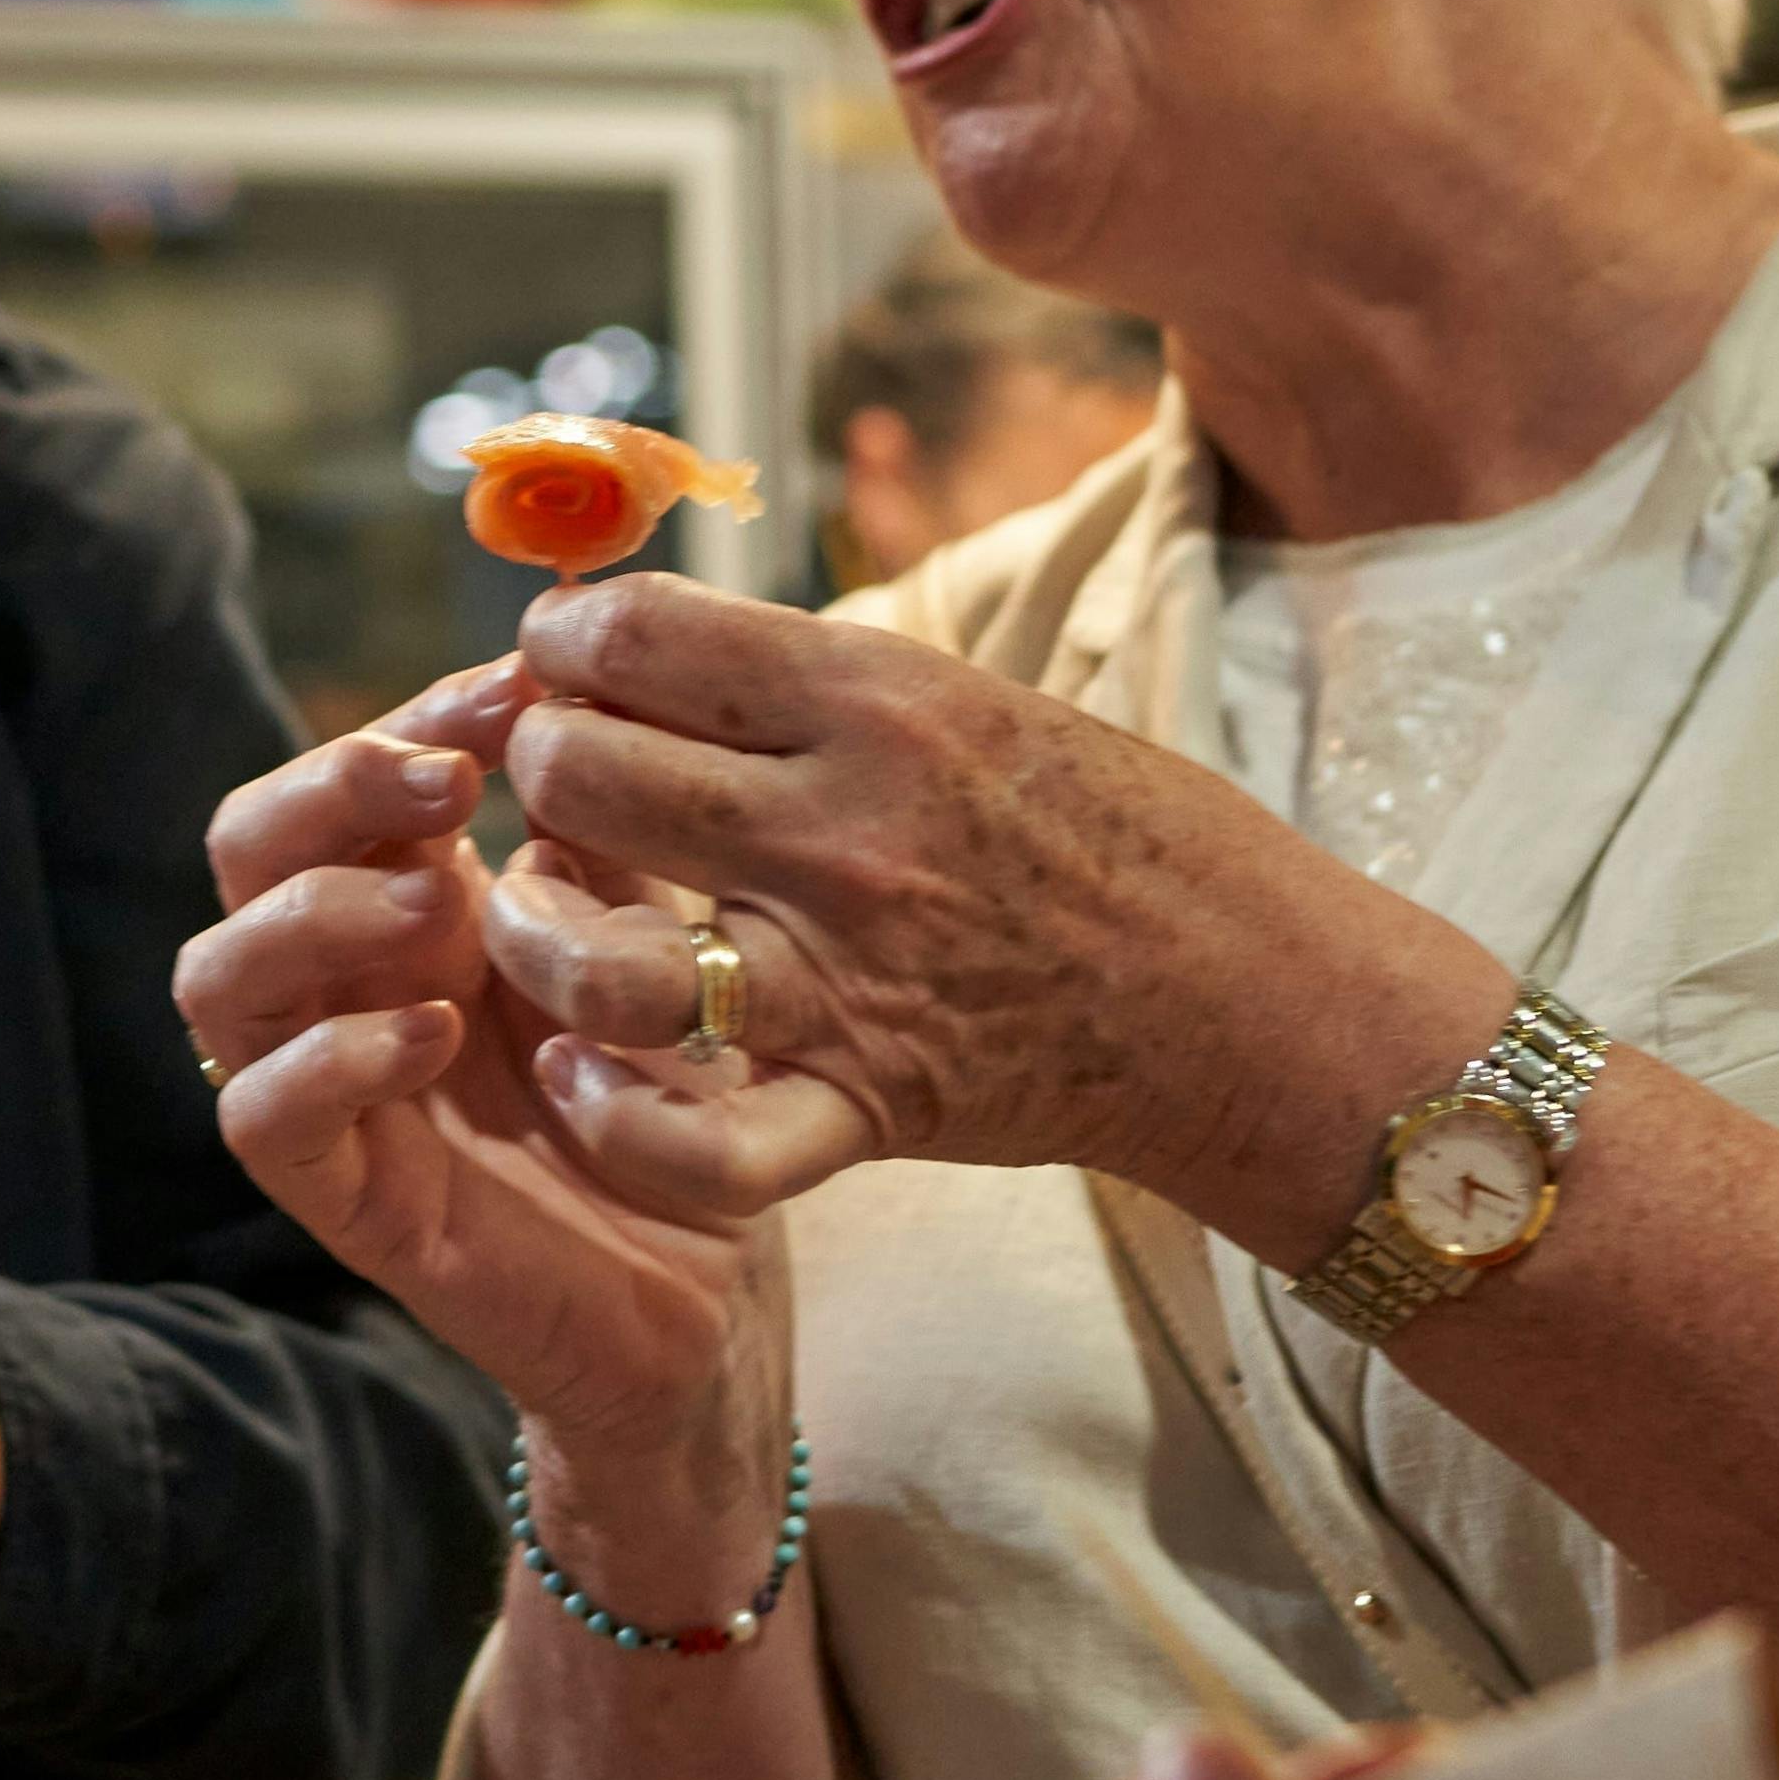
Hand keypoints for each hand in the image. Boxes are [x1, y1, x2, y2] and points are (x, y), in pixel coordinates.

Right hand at [182, 675, 779, 1477]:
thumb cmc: (671, 1113)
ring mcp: (333, 1089)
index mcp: (410, 909)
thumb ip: (609, 843)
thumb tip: (579, 699)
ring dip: (316, 917)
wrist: (706, 1299)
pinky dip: (328, 1059)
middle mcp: (347, 985)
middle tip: (453, 784)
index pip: (346, 781)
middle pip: (245, 848)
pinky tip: (433, 1035)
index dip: (413, 715)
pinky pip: (259, 1115)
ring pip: (215, 974)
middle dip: (333, 787)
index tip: (516, 686)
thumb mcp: (656, 948)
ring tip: (447, 910)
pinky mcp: (344, 1196)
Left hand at [484, 581, 1447, 1235]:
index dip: (565, 639)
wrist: (1242, 989)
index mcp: (876, 703)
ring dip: (536, 934)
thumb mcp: (963, 701)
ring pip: (603, 961)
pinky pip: (699, 1145)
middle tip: (559, 782)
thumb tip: (645, 642)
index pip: (640, 633)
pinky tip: (579, 1075)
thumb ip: (807, 683)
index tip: (564, 660)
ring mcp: (848, 978)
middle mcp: (844, 832)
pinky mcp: (865, 1104)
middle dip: (537, 767)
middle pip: (588, 773)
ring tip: (541, 914)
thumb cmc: (1102, 828)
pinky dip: (616, 1120)